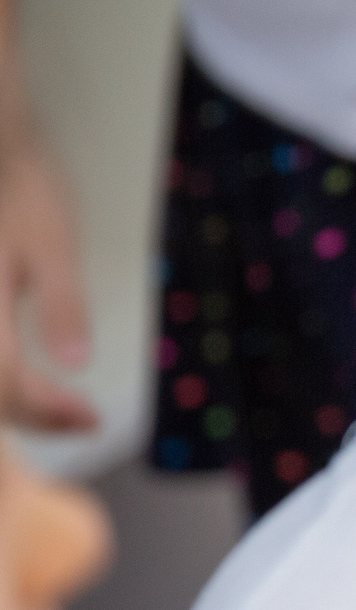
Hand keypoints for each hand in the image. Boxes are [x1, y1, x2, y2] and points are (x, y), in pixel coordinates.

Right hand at [0, 94, 91, 432]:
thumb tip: (78, 364)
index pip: (6, 385)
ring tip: (57, 409)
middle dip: (32, 414)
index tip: (93, 419)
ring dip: (10, 403)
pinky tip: (22, 381)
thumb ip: (62, 305)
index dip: (49, 412)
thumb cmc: (21, 190)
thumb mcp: (52, 244)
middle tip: (83, 419)